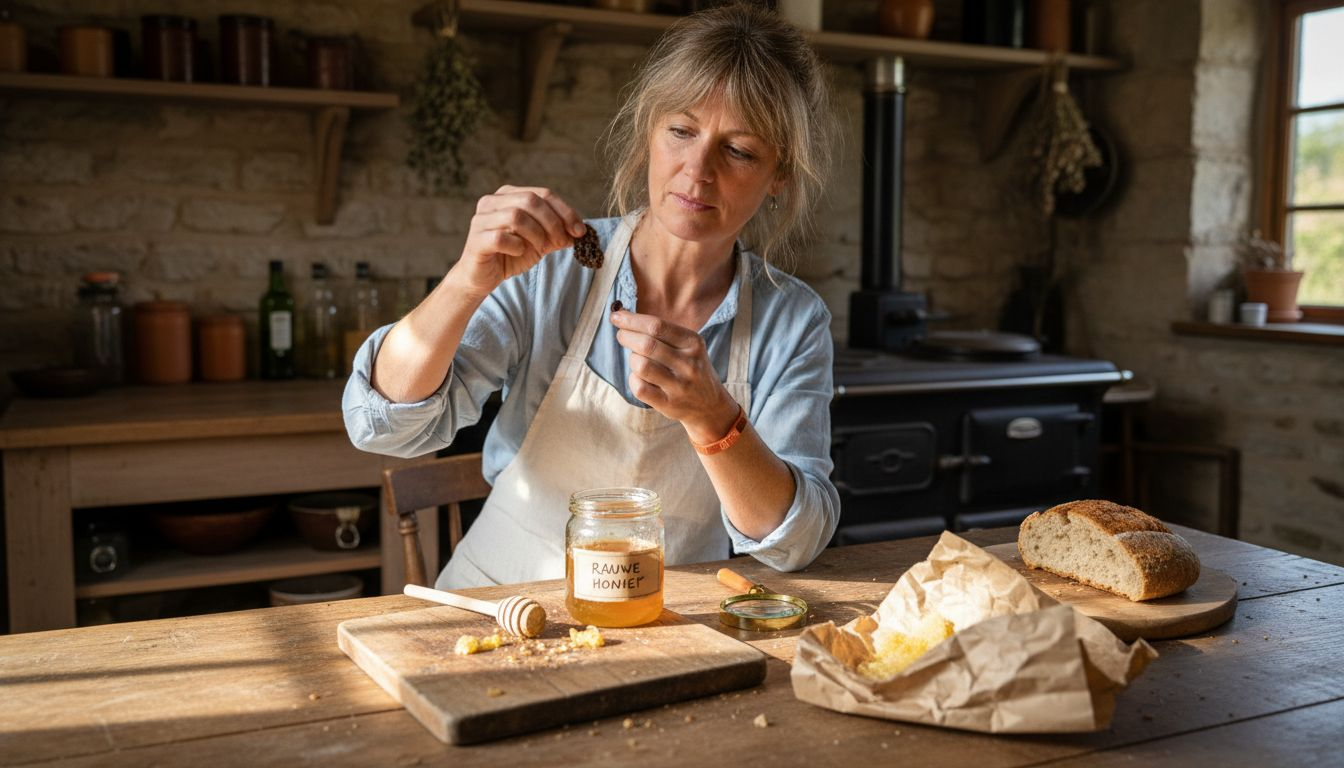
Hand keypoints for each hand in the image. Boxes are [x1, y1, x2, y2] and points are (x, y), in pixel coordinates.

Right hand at [448, 185, 585, 299]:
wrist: (483, 277)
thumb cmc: (510, 255)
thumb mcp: (540, 241)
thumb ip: (557, 232)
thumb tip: (580, 231)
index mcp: (509, 195)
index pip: (543, 194)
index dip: (565, 211)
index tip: (580, 231)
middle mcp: (492, 201)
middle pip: (531, 201)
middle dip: (553, 223)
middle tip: (563, 242)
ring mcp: (481, 219)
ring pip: (516, 216)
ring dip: (536, 234)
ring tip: (540, 249)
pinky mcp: (476, 240)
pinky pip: (501, 238)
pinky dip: (517, 246)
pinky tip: (519, 253)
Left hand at [612, 310, 740, 444]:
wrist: (710, 405)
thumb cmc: (690, 368)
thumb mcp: (688, 346)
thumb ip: (662, 332)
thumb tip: (623, 317)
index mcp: (693, 343)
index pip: (657, 326)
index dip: (632, 320)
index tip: (616, 316)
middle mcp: (688, 364)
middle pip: (646, 344)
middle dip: (626, 336)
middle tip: (621, 335)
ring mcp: (679, 386)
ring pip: (640, 366)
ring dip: (632, 359)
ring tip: (636, 358)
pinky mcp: (669, 404)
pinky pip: (639, 388)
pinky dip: (633, 379)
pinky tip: (638, 377)